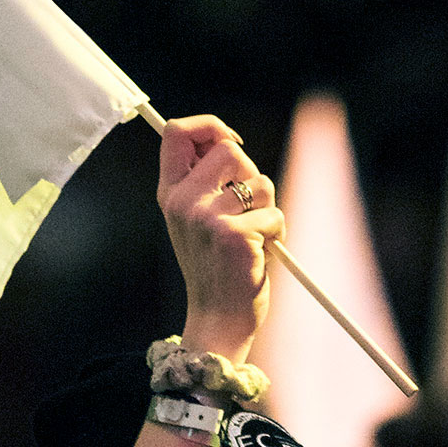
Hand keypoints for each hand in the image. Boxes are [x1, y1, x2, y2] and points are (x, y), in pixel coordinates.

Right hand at [156, 115, 283, 362]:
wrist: (218, 320)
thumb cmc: (216, 267)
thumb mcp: (198, 220)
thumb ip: (207, 181)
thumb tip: (230, 142)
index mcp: (170, 193)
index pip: (177, 132)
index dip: (210, 126)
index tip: (232, 143)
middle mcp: (182, 201)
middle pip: (229, 150)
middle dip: (251, 175)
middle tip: (248, 210)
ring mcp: (206, 217)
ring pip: (260, 182)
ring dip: (268, 208)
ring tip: (253, 236)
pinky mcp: (234, 234)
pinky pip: (274, 212)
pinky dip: (277, 232)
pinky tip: (260, 253)